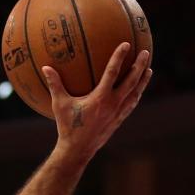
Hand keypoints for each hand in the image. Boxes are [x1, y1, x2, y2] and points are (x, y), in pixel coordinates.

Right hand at [43, 43, 151, 162]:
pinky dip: (136, 95)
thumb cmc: (67, 127)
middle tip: (145, 52)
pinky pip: (131, 105)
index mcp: (100, 98)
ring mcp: (118, 113)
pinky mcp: (118, 121)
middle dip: (139, 66)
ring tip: (149, 70)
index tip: (126, 44)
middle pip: (131, 82)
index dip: (119, 57)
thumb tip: (45, 67)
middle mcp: (113, 104)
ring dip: (143, 81)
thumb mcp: (60, 104)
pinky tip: (138, 90)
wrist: (77, 151)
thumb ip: (55, 84)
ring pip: (135, 94)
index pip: (113, 72)